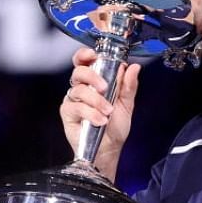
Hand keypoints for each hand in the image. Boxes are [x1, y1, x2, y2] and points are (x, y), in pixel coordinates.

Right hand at [59, 47, 140, 180]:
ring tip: (107, 112)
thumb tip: (133, 67)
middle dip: (93, 77)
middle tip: (105, 88)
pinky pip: (76, 106)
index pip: (85, 61)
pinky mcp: (68, 112)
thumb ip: (129, 85)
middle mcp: (82, 88)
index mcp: (95, 81)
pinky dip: (90, 113)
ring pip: (79, 90)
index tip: (93, 55)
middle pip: (79, 72)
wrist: (109, 148)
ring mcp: (73, 99)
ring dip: (96, 100)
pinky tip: (100, 120)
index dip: (85, 55)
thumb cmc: (115, 126)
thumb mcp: (126, 104)